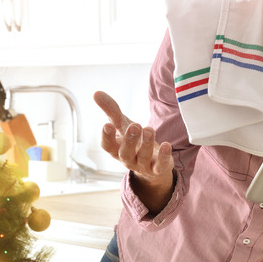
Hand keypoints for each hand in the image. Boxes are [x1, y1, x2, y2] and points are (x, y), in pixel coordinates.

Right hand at [94, 91, 173, 211]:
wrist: (151, 161)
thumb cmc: (133, 139)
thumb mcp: (122, 124)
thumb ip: (111, 110)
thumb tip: (96, 92)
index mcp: (116, 149)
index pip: (108, 146)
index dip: (106, 137)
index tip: (107, 124)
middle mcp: (127, 159)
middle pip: (125, 153)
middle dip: (129, 140)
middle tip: (135, 125)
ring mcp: (143, 165)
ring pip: (143, 157)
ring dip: (146, 143)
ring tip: (149, 129)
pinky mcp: (158, 168)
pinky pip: (160, 166)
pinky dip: (163, 156)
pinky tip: (166, 145)